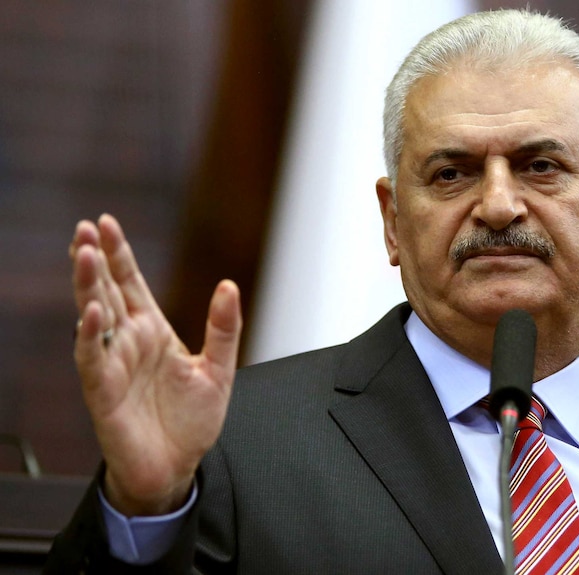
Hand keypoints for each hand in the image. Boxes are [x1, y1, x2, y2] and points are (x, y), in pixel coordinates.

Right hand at [70, 214, 241, 515]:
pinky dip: (90, 334)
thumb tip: (229, 286)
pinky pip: (93, 358)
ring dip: (87, 286)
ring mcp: (114, 364)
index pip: (132, 284)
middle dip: (96, 259)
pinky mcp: (104, 392)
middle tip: (86, 228)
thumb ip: (224, 328)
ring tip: (85, 254)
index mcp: (154, 332)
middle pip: (107, 292)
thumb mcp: (219, 369)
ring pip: (94, 317)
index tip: (107, 222)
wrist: (177, 467)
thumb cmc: (191, 422)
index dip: (120, 254)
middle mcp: (129, 342)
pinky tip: (90, 311)